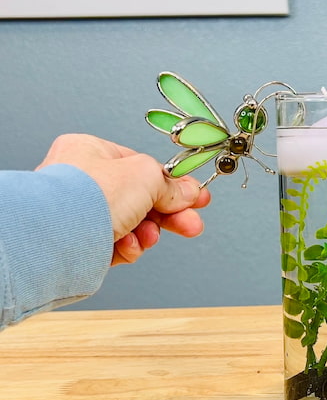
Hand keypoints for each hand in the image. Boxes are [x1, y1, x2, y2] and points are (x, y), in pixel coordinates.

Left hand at [37, 133, 211, 264]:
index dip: (172, 185)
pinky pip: (116, 243)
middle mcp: (83, 181)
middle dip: (168, 215)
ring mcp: (80, 213)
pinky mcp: (81, 241)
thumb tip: (190, 191)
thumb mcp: (146, 177)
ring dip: (147, 233)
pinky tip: (127, 245)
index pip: (141, 168)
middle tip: (191, 224)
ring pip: (131, 224)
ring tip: (150, 237)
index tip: (195, 197)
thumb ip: (171, 184)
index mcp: (91, 152)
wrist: (59, 237)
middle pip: (140, 199)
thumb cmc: (88, 196)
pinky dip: (127, 247)